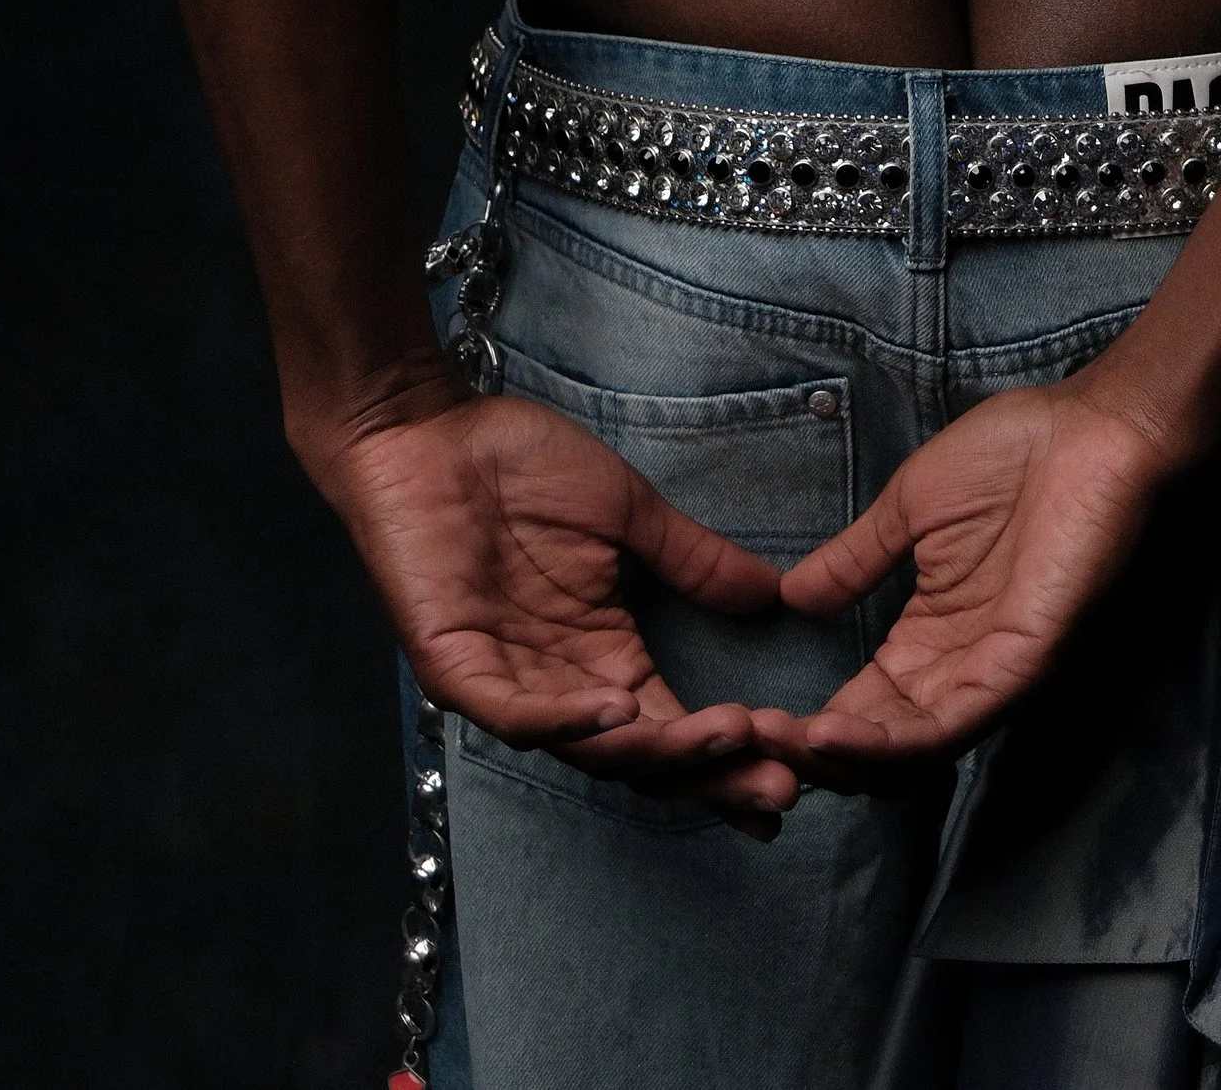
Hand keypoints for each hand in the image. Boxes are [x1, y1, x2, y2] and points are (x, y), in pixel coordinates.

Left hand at [323, 391, 803, 828]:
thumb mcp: (626, 510)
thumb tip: (774, 593)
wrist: (427, 433)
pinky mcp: (455, 669)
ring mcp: (507, 682)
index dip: (730, 752)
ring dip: (656, 752)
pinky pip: (515, 716)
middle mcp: (561, 684)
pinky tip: (620, 713)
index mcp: (602, 652)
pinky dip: (568, 722)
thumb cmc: (519, 465)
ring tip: (722, 740)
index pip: (674, 723)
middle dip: (712, 777)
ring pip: (588, 750)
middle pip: (643, 759)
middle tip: (777, 789)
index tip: (793, 767)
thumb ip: (693, 557)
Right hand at [775, 378, 1174, 777]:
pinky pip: (950, 726)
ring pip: (909, 754)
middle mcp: (959, 669)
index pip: (863, 705)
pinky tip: (831, 731)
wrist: (1093, 430)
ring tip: (782, 745)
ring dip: (842, 761)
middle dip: (812, 757)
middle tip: (747, 747)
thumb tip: (790, 596)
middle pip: (879, 746)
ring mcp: (991, 674)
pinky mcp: (1021, 667)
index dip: (807, 724)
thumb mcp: (909, 507)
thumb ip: (855, 558)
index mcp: (931, 634)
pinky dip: (889, 742)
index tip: (745, 720)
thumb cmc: (1017, 454)